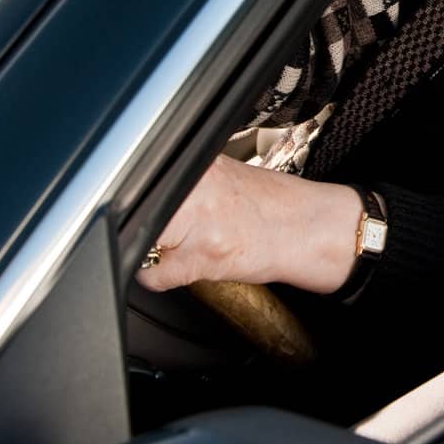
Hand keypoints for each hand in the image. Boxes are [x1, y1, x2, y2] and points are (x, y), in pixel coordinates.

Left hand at [134, 155, 362, 294]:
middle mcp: (197, 189)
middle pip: (138, 210)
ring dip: (151, 251)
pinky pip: (156, 275)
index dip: (135, 201)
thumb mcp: (221, 176)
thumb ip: (184, 181)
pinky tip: (174, 268)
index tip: (137, 210)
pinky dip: (157, 278)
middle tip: (162, 232)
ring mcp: (200, 224)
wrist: (308, 228)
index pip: (141, 181)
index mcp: (199, 165)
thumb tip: (141, 192)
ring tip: (175, 247)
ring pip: (143, 242)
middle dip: (143, 226)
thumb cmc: (272, 205)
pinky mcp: (204, 258)